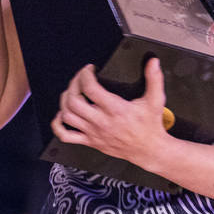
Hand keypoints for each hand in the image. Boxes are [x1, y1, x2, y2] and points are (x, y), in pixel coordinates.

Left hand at [51, 58, 168, 166]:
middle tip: (80, 78)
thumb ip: (154, 79)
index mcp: (115, 110)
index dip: (85, 75)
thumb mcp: (155, 100)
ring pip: (68, 116)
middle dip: (73, 84)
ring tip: (72, 92)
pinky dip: (58, 125)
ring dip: (65, 101)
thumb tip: (152, 63)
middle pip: (74, 100)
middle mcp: (101, 121)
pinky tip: (62, 115)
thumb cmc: (150, 127)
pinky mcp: (90, 141)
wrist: (148, 150)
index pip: (90, 89)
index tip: (89, 69)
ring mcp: (93, 132)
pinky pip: (66, 136)